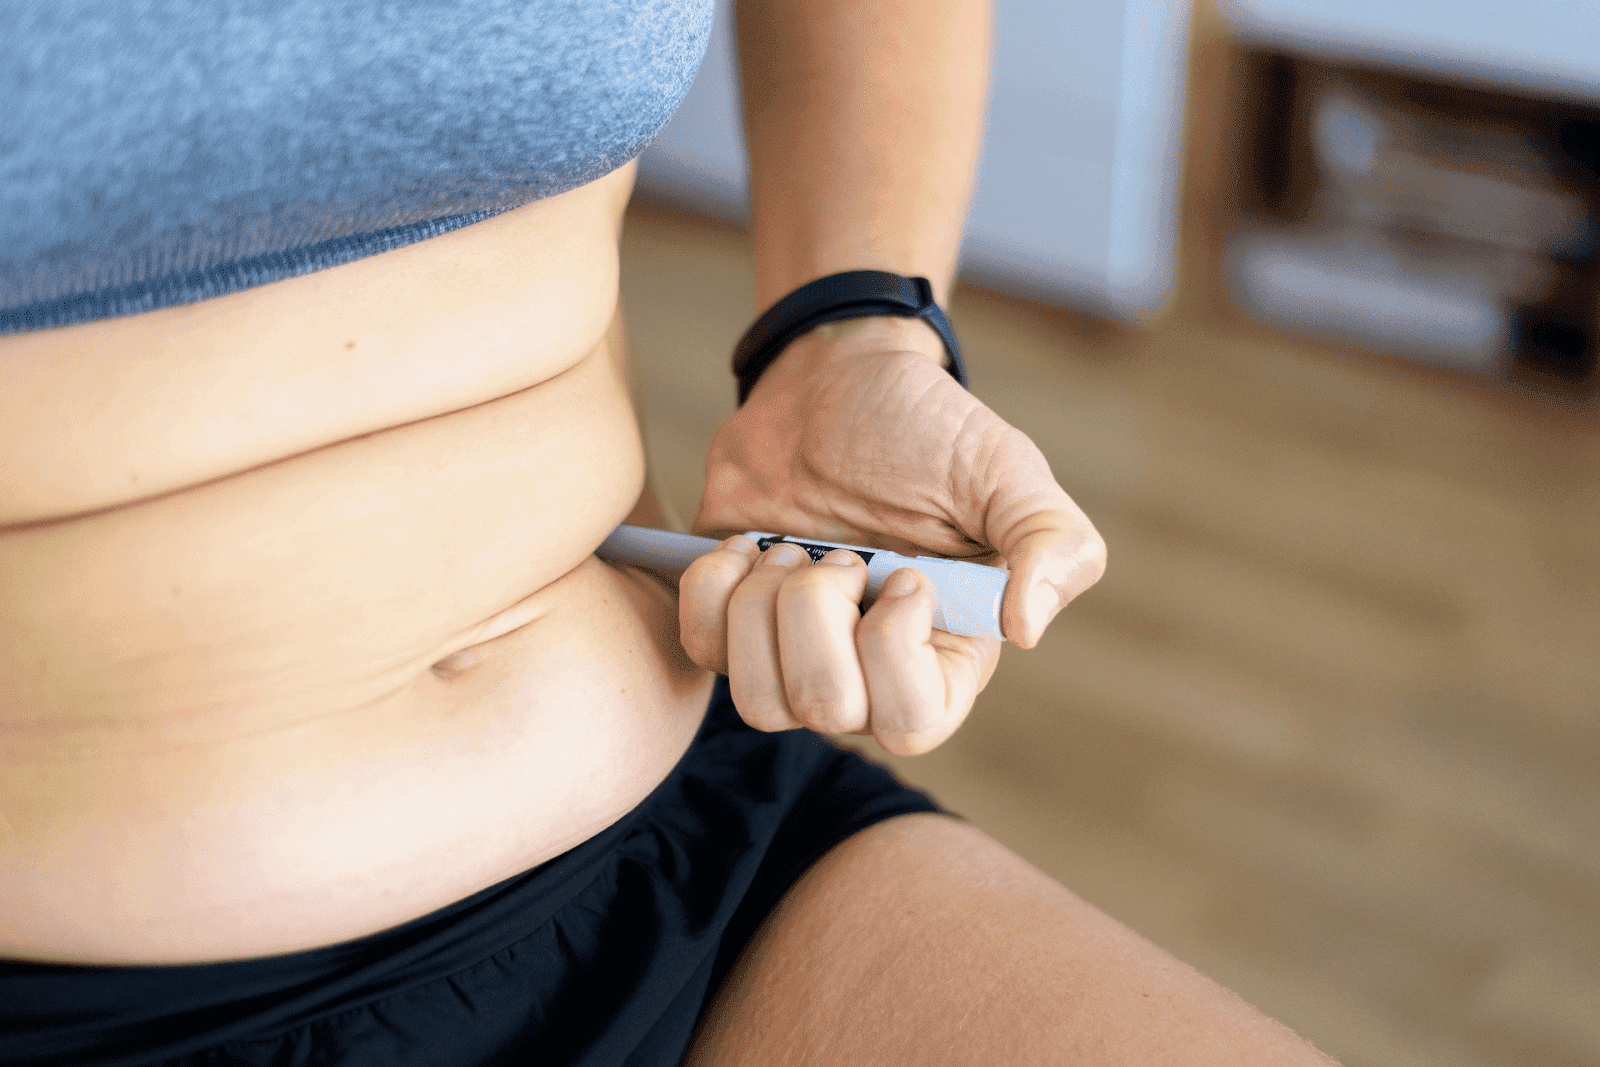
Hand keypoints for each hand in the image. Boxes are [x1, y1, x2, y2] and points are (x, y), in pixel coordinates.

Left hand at [678, 317, 1104, 754]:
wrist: (835, 381)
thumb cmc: (927, 429)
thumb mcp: (1006, 469)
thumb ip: (1052, 542)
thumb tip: (1025, 627)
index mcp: (947, 652)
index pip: (913, 724)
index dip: (892, 655)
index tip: (904, 572)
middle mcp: (869, 670)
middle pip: (826, 712)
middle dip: (817, 613)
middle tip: (840, 551)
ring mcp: (796, 654)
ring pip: (759, 702)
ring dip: (764, 607)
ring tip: (791, 547)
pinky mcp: (734, 623)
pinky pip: (702, 652)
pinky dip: (714, 589)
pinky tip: (747, 545)